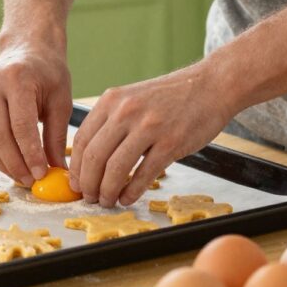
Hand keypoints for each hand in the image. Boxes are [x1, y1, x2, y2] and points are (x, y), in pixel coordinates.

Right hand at [0, 41, 72, 187]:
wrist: (27, 48)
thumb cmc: (48, 73)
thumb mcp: (61, 100)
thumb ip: (57, 136)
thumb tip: (57, 170)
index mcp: (17, 79)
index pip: (21, 125)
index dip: (30, 154)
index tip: (41, 174)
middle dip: (15, 163)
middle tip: (31, 181)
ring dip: (3, 163)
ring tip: (22, 176)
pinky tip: (10, 164)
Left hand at [70, 62, 235, 206]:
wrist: (210, 86)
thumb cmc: (171, 97)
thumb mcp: (132, 98)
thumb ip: (111, 122)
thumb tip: (90, 158)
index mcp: (112, 100)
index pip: (83, 140)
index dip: (76, 168)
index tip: (76, 183)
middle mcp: (126, 111)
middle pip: (95, 157)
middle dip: (88, 184)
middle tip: (89, 197)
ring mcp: (149, 127)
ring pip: (115, 168)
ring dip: (107, 191)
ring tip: (107, 200)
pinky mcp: (171, 142)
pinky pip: (144, 174)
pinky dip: (132, 192)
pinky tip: (128, 198)